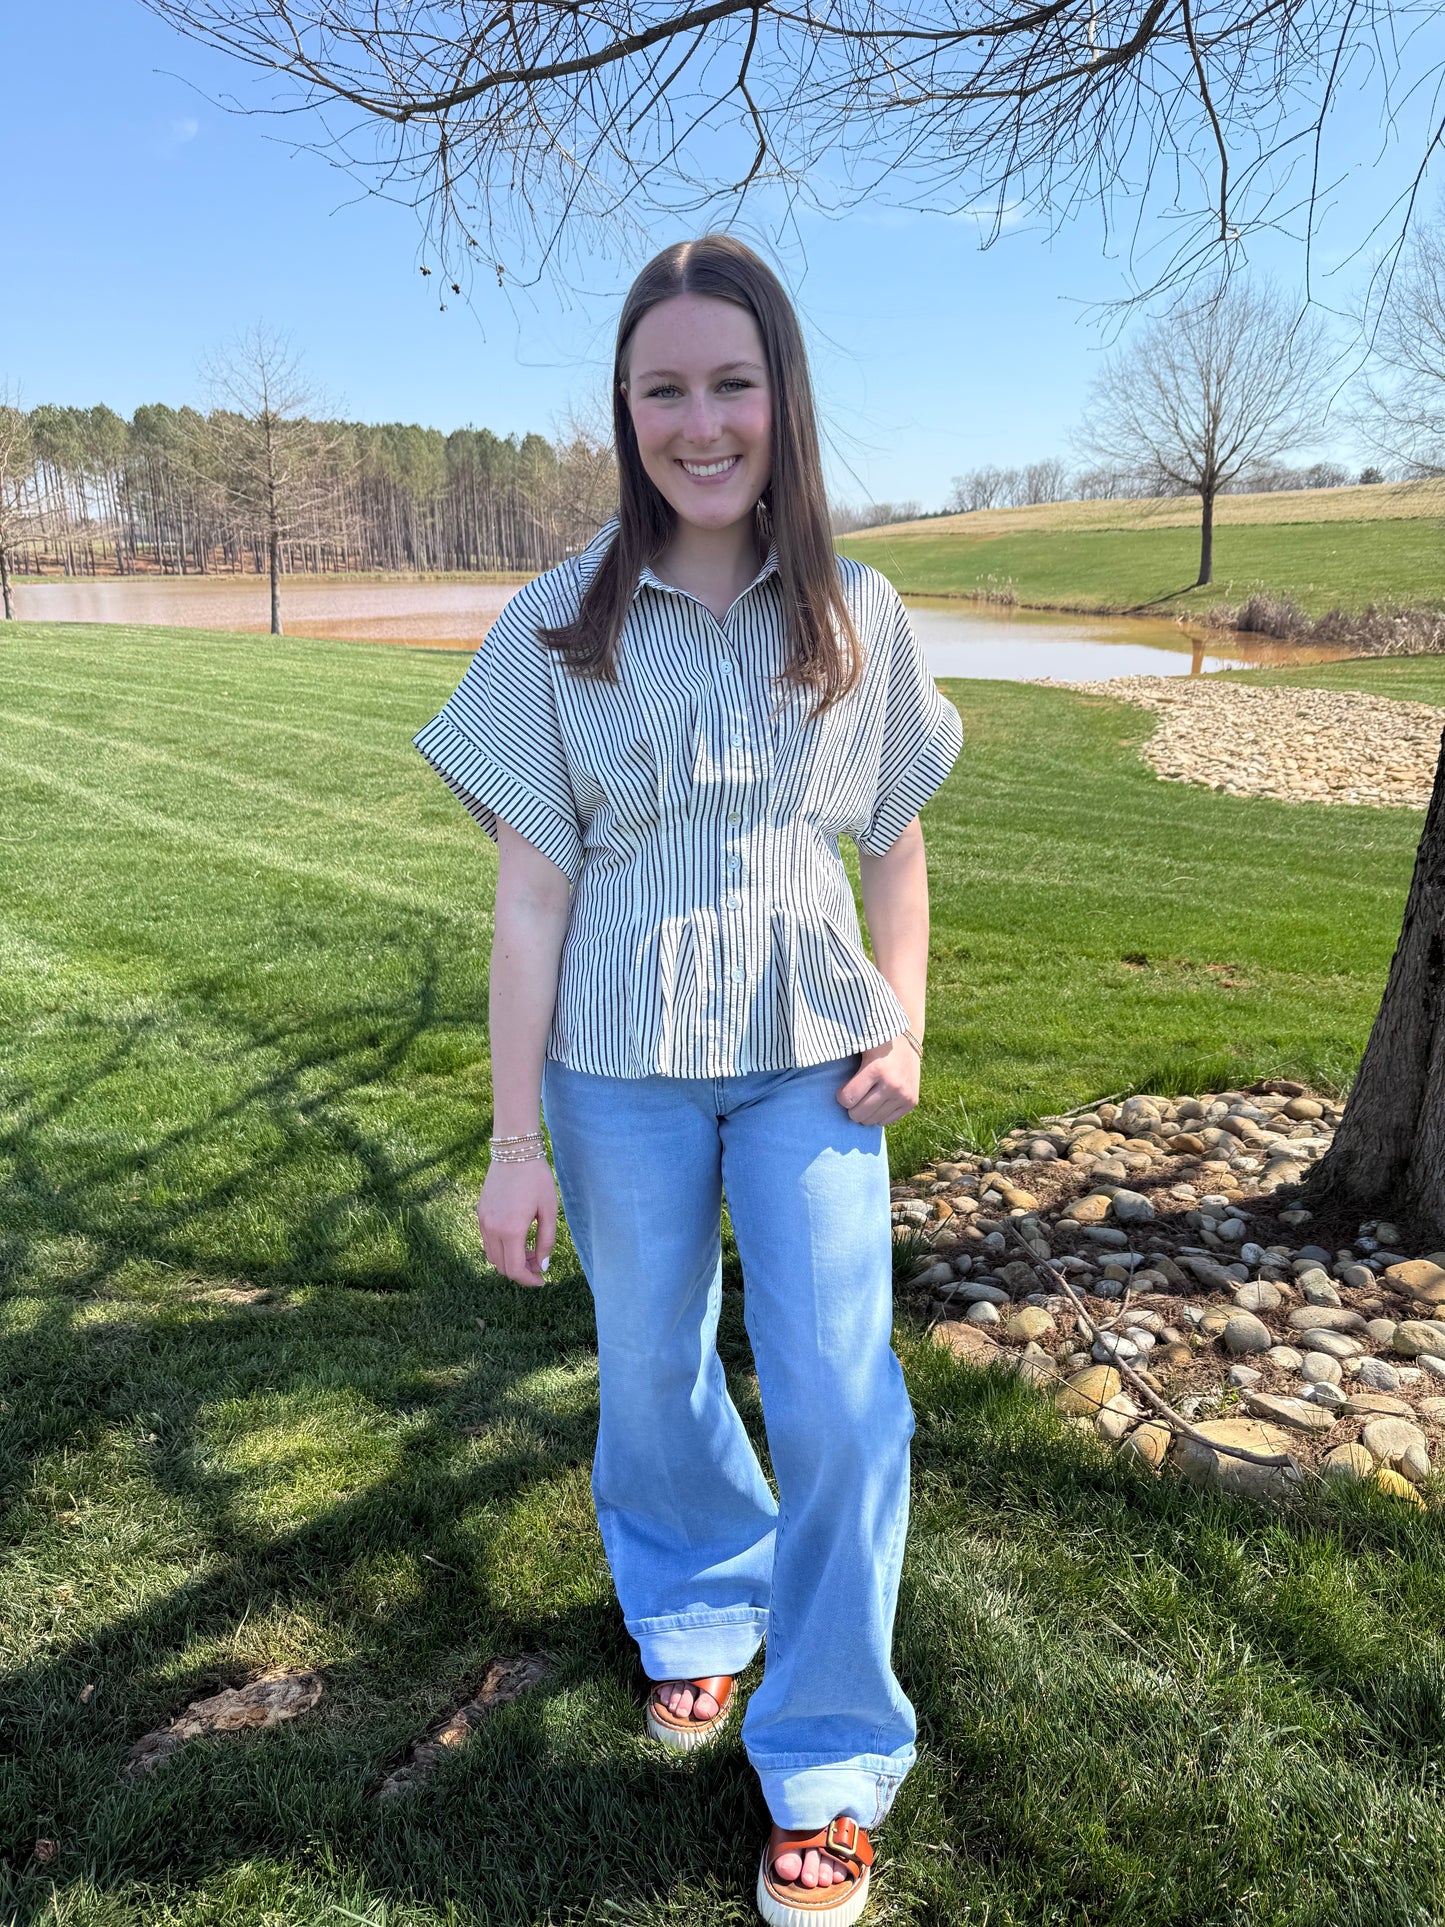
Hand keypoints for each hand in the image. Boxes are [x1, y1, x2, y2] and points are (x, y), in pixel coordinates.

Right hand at [477, 1160, 557, 1286]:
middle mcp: (492, 1229)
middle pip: (502, 1266)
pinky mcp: (480, 1212)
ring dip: (509, 1261)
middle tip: (539, 1265)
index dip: (529, 1280)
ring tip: (530, 1252)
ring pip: (492, 1256)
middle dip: (521, 1272)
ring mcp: (483, 1221)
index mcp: (510, 1230)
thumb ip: (547, 1241)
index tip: (542, 1281)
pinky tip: (517, 1239)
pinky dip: (501, 1248)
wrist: (514, 1151)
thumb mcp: (548, 1210)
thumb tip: (543, 1266)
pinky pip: (487, 1241)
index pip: (515, 1269)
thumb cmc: (537, 1179)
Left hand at [835, 1036, 920, 1125]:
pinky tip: (879, 1100)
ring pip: (872, 1121)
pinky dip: (878, 1114)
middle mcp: (892, 1084)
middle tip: (854, 1096)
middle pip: (858, 1114)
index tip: (843, 1089)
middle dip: (852, 1107)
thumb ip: (840, 1058)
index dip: (841, 1096)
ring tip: (866, 1097)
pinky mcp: (912, 1102)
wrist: (907, 1039)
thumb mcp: (858, 1045)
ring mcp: (904, 1095)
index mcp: (876, 1069)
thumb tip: (809, 1068)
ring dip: (865, 1112)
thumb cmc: (875, 1043)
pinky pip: (886, 1122)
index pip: (847, 1099)